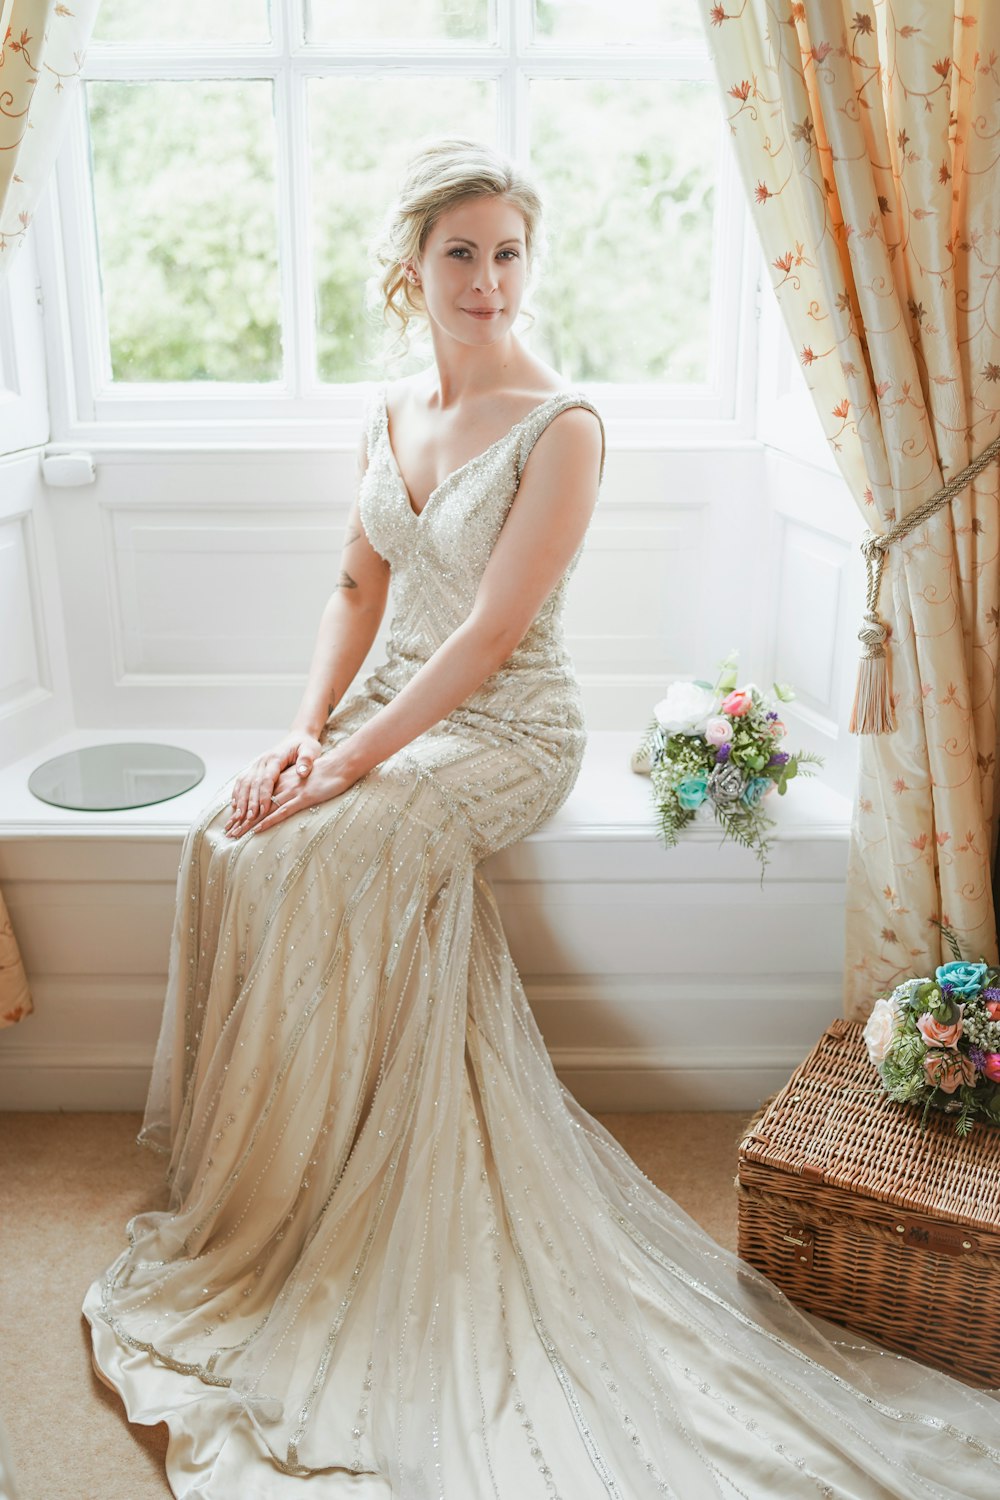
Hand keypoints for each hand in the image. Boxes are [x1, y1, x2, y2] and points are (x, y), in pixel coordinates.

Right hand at [224, 731, 323, 837]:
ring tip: (238, 817)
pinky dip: (237, 794)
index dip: (263, 795)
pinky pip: (242, 782)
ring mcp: (257, 764)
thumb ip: (306, 761)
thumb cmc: (305, 746)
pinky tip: (235, 807)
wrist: (298, 737)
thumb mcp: (310, 750)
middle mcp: (262, 761)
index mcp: (275, 757)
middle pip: (252, 783)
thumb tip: (302, 772)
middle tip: (248, 819)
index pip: (266, 779)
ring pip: (244, 783)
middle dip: (249, 802)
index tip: (263, 810)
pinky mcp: (255, 768)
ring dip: (240, 800)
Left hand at [228, 745, 361, 837]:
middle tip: (228, 832)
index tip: (233, 822)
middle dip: (240, 820)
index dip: (245, 811)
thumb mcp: (304, 778)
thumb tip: (282, 799)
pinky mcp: (303, 798)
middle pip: (257, 806)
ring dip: (248, 823)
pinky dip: (268, 821)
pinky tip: (257, 829)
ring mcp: (291, 793)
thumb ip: (293, 787)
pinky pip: (282, 812)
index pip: (258, 799)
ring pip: (264, 810)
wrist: (340, 764)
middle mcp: (282, 787)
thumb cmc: (325, 772)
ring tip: (235, 834)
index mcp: (281, 782)